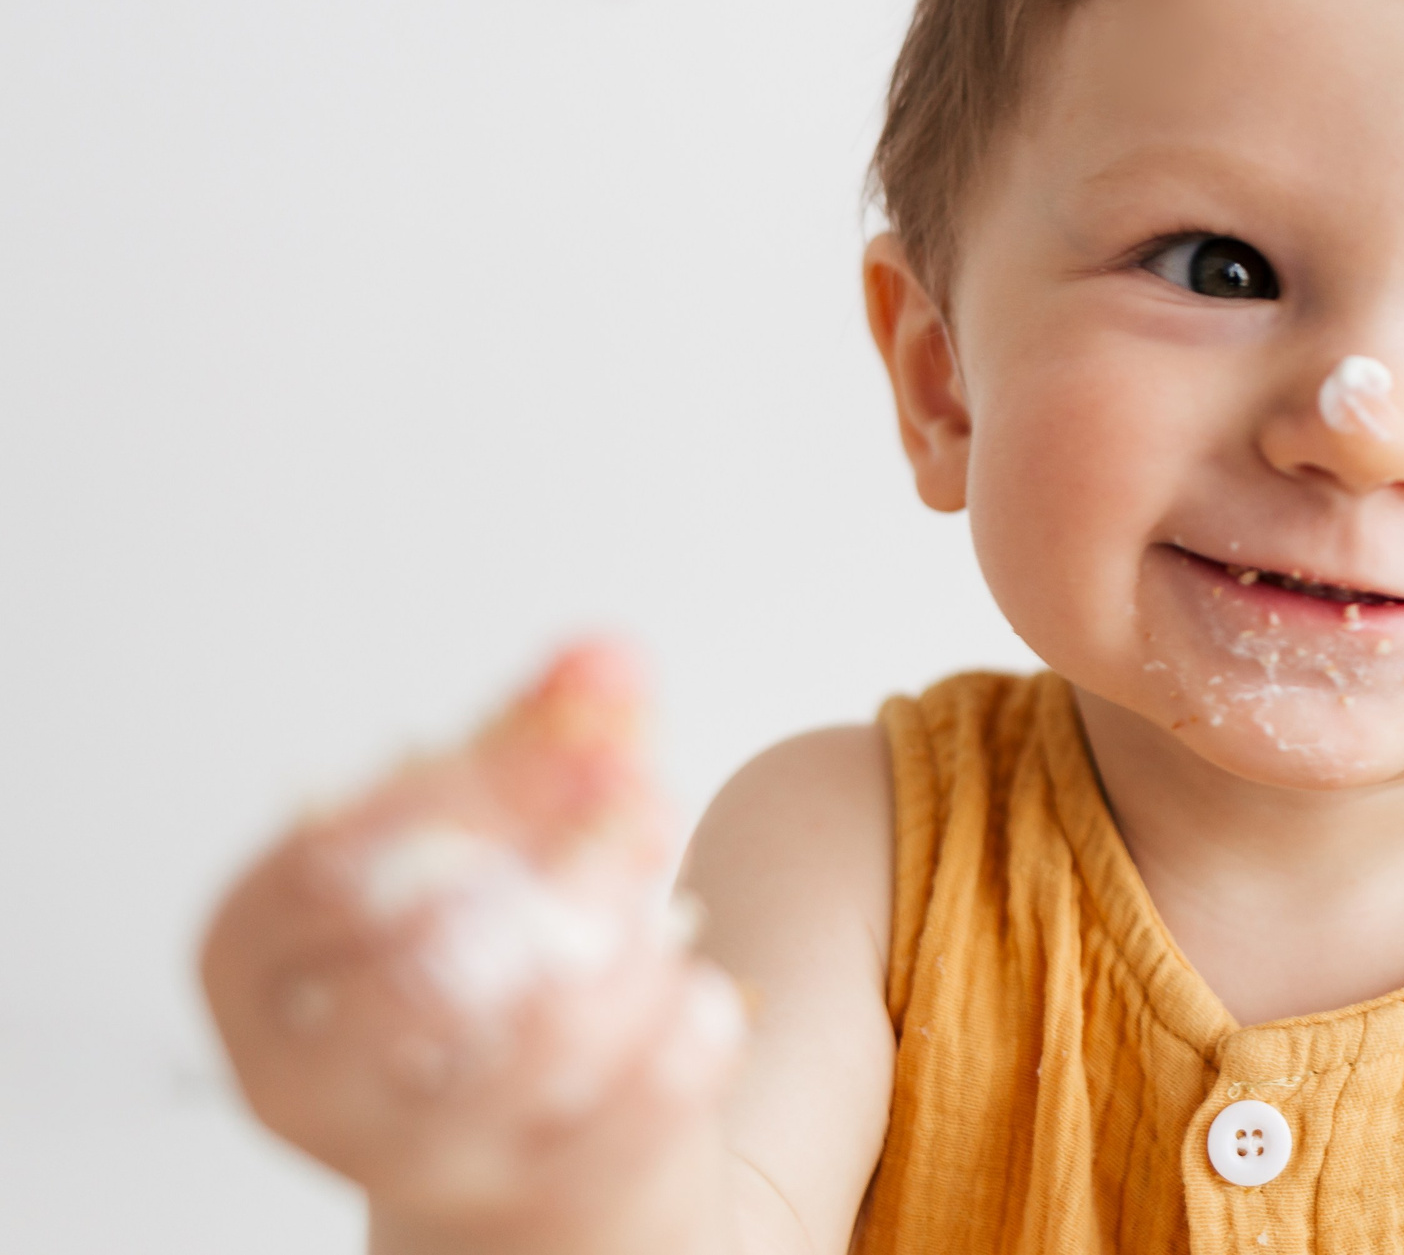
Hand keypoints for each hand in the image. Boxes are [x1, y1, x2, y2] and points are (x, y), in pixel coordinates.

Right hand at [200, 644, 744, 1246]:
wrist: (534, 1159)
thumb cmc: (485, 966)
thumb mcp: (487, 839)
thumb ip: (539, 738)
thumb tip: (606, 655)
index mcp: (254, 961)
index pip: (330, 865)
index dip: (475, 789)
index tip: (595, 734)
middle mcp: (306, 1075)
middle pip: (428, 959)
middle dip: (565, 861)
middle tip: (646, 796)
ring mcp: (415, 1157)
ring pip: (540, 1037)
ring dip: (633, 944)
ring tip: (665, 907)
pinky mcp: (533, 1198)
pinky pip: (632, 1110)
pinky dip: (686, 1032)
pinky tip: (700, 991)